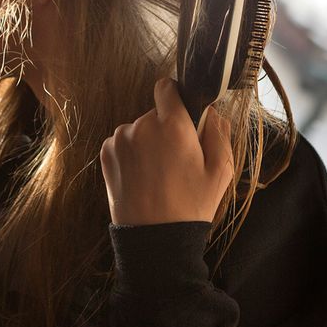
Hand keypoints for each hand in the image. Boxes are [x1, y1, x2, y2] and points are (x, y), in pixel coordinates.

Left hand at [100, 78, 234, 225]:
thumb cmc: (191, 206)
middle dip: (166, 128)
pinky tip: (142, 177)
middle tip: (176, 159)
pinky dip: (131, 154)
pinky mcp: (105, 154)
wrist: (154, 239)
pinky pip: (122, 143)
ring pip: (138, 129)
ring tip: (158, 173)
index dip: (176, 97)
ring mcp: (120, 139)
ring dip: (147, 142)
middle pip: (155, 114)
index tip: (182, 113)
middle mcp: (141, 126)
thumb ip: (218, 132)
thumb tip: (211, 111)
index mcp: (172, 125)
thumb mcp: (221, 171)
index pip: (167, 88)